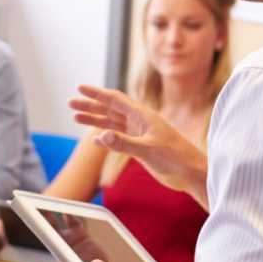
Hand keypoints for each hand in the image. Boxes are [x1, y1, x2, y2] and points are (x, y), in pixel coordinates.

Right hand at [70, 85, 207, 199]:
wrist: (191, 172)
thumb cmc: (175, 158)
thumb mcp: (148, 150)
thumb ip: (123, 143)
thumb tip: (100, 136)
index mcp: (143, 116)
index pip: (115, 100)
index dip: (97, 94)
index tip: (80, 88)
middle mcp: (140, 122)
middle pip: (110, 109)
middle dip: (91, 106)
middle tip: (71, 103)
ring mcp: (140, 134)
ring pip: (113, 123)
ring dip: (95, 120)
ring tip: (76, 117)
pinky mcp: (141, 147)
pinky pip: (119, 138)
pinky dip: (105, 137)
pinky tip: (95, 139)